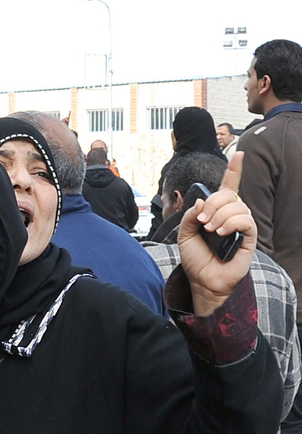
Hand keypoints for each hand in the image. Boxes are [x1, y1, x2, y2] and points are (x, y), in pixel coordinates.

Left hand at [177, 152, 256, 315]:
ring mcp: (242, 225)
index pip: (229, 187)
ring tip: (210, 231)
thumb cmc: (196, 258)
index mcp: (218, 211)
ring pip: (236, 206)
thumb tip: (201, 201)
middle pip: (228, 194)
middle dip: (212, 204)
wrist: (202, 279)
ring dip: (219, 216)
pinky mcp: (249, 237)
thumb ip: (189, 215)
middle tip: (201, 220)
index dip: (235, 170)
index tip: (239, 154)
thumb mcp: (184, 234)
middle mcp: (232, 215)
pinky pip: (245, 220)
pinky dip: (230, 223)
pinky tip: (220, 233)